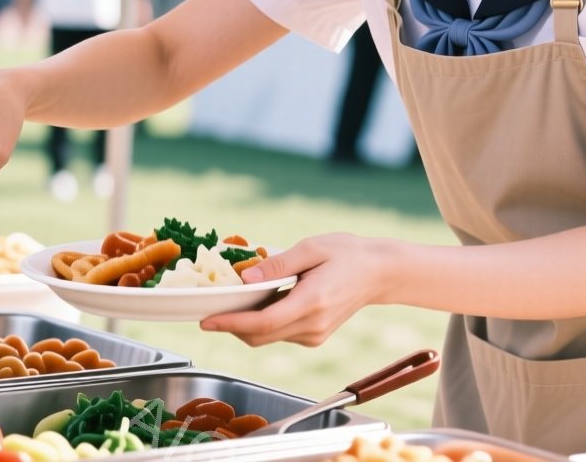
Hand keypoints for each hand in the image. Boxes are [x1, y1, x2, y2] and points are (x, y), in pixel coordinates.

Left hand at [199, 233, 391, 346]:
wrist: (379, 273)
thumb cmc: (347, 254)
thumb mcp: (311, 248)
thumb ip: (277, 265)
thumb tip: (245, 278)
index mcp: (312, 302)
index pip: (263, 322)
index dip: (231, 323)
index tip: (206, 321)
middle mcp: (313, 326)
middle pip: (260, 336)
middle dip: (231, 325)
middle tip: (210, 308)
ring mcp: (314, 335)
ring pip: (268, 338)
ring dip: (246, 324)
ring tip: (235, 300)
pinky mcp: (314, 337)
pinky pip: (279, 334)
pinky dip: (263, 323)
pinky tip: (261, 302)